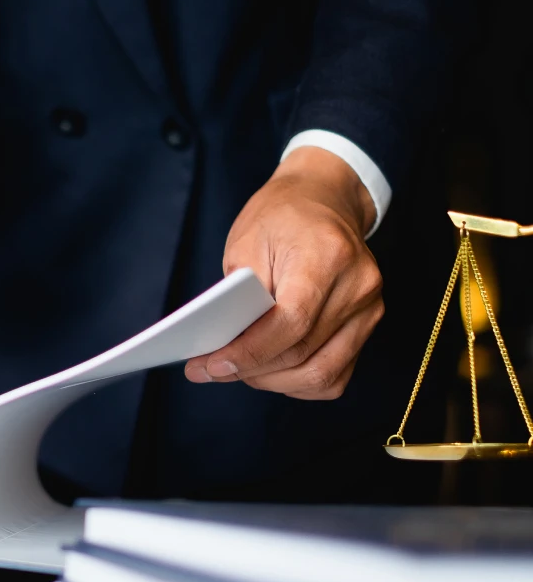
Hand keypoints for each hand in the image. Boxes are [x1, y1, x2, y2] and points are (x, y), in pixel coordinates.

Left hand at [184, 146, 383, 399]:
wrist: (323, 200)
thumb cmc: (280, 217)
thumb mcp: (246, 243)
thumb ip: (238, 297)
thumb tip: (223, 348)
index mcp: (327, 256)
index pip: (291, 322)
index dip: (250, 353)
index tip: (212, 365)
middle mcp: (357, 285)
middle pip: (303, 353)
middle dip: (251, 371)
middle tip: (212, 370)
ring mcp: (369, 308)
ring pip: (322, 373)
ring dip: (273, 382)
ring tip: (240, 372)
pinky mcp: (367, 324)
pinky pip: (335, 374)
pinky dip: (299, 382)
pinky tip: (272, 372)